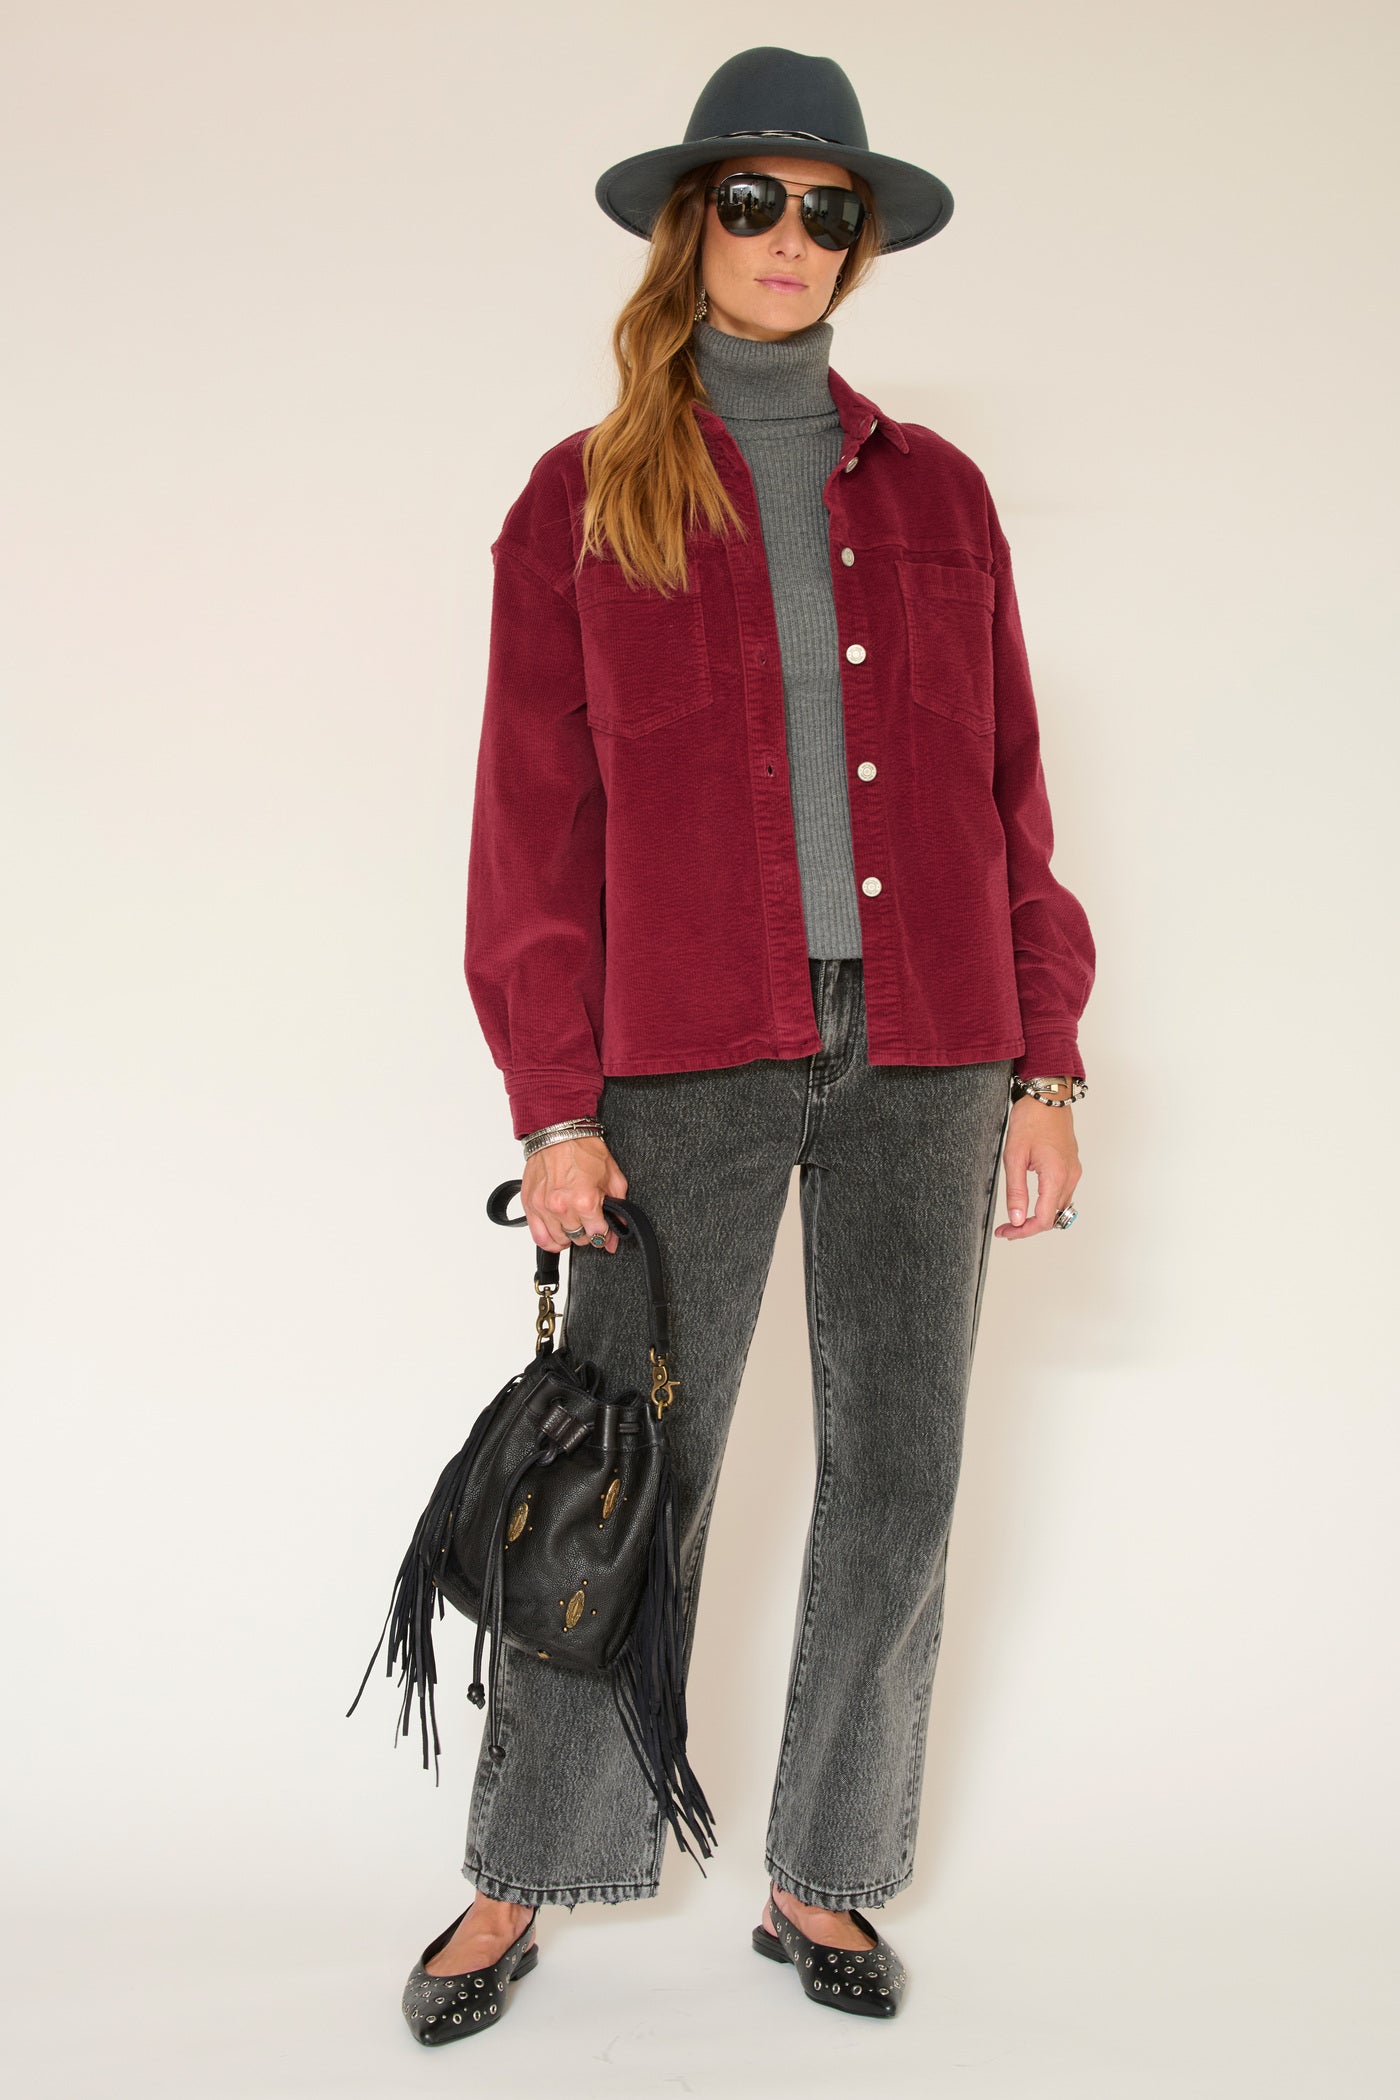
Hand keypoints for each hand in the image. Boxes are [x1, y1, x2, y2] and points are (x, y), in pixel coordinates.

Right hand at [521, 1136, 628, 1254]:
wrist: (559, 1132)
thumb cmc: (584, 1150)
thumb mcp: (613, 1178)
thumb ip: (618, 1209)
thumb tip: (616, 1234)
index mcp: (585, 1201)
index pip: (598, 1235)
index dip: (605, 1232)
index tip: (604, 1227)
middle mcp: (562, 1207)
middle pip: (579, 1239)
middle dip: (588, 1232)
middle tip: (589, 1220)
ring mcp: (544, 1208)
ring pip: (559, 1241)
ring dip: (569, 1236)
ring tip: (573, 1224)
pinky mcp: (530, 1205)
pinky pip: (539, 1237)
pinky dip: (549, 1240)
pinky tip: (557, 1233)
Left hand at [993, 1096, 1080, 1240]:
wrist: (1049, 1097)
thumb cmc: (1031, 1120)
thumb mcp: (1014, 1156)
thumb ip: (1016, 1191)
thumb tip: (1016, 1218)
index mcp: (1056, 1176)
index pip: (1044, 1219)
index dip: (1023, 1232)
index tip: (1006, 1232)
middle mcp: (1070, 1177)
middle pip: (1053, 1218)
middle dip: (1029, 1227)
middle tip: (1006, 1228)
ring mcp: (1073, 1172)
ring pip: (1059, 1208)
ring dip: (1039, 1217)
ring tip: (1016, 1218)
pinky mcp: (1072, 1167)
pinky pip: (1063, 1195)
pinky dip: (1047, 1205)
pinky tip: (1031, 1202)